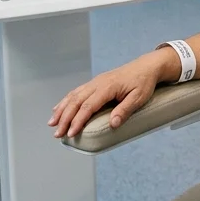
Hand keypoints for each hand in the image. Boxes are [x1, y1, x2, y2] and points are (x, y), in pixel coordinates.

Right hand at [49, 52, 168, 137]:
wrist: (147, 66)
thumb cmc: (144, 82)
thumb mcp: (139, 97)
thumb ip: (125, 110)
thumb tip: (112, 124)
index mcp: (107, 87)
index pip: (88, 106)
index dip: (78, 120)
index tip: (71, 133)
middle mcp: (98, 83)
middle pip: (76, 101)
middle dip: (65, 118)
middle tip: (57, 134)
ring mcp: (95, 82)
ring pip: (74, 96)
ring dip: (62, 109)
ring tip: (52, 123)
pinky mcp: (96, 83)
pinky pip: (77, 92)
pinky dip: (66, 101)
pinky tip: (58, 108)